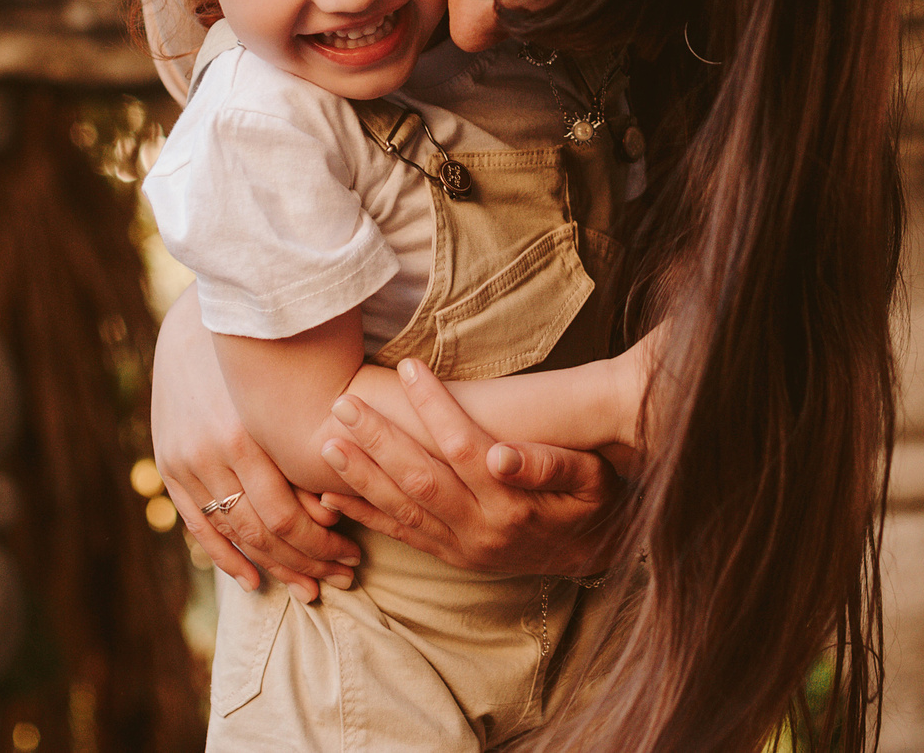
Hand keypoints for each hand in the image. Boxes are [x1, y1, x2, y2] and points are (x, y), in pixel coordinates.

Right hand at [152, 288, 360, 599]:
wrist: (200, 326)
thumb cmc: (264, 358)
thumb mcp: (290, 394)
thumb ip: (305, 448)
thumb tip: (334, 511)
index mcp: (249, 434)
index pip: (285, 515)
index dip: (321, 544)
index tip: (354, 555)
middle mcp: (214, 452)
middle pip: (262, 531)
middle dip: (306, 560)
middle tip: (342, 579)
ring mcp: (186, 462)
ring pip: (234, 533)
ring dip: (274, 567)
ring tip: (309, 588)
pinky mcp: (169, 465)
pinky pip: (198, 525)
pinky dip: (225, 557)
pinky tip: (253, 581)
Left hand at [314, 360, 619, 577]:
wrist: (595, 556)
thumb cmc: (593, 503)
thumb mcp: (592, 479)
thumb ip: (549, 465)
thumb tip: (500, 454)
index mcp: (514, 504)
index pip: (463, 447)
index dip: (433, 406)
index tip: (408, 366)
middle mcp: (481, 529)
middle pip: (419, 479)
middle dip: (378, 440)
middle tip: (343, 404)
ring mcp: (461, 546)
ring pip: (401, 509)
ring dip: (362, 476)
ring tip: (328, 442)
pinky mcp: (450, 557)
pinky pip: (399, 536)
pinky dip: (364, 515)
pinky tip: (330, 495)